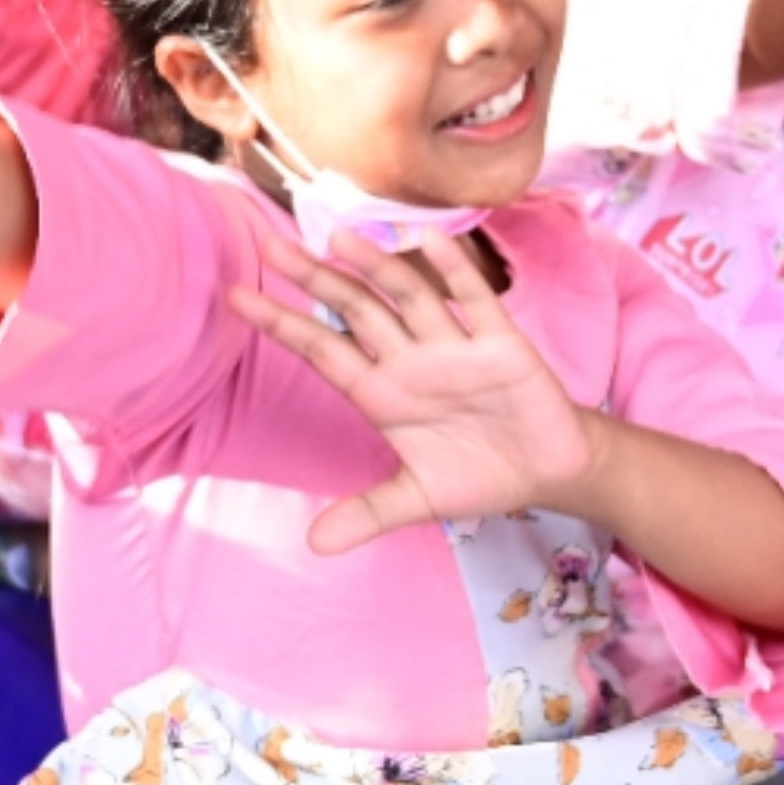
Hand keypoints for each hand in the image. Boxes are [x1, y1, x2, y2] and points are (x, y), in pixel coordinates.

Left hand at [228, 232, 604, 552]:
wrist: (547, 472)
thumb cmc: (478, 474)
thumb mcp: (417, 500)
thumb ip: (367, 514)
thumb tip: (314, 546)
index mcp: (381, 392)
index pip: (321, 349)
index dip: (280, 324)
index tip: (235, 296)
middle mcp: (409, 360)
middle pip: (354, 310)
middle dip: (314, 279)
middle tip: (270, 242)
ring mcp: (452, 347)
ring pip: (407, 296)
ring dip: (376, 267)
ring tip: (340, 238)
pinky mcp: (500, 343)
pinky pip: (473, 302)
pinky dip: (455, 272)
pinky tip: (430, 240)